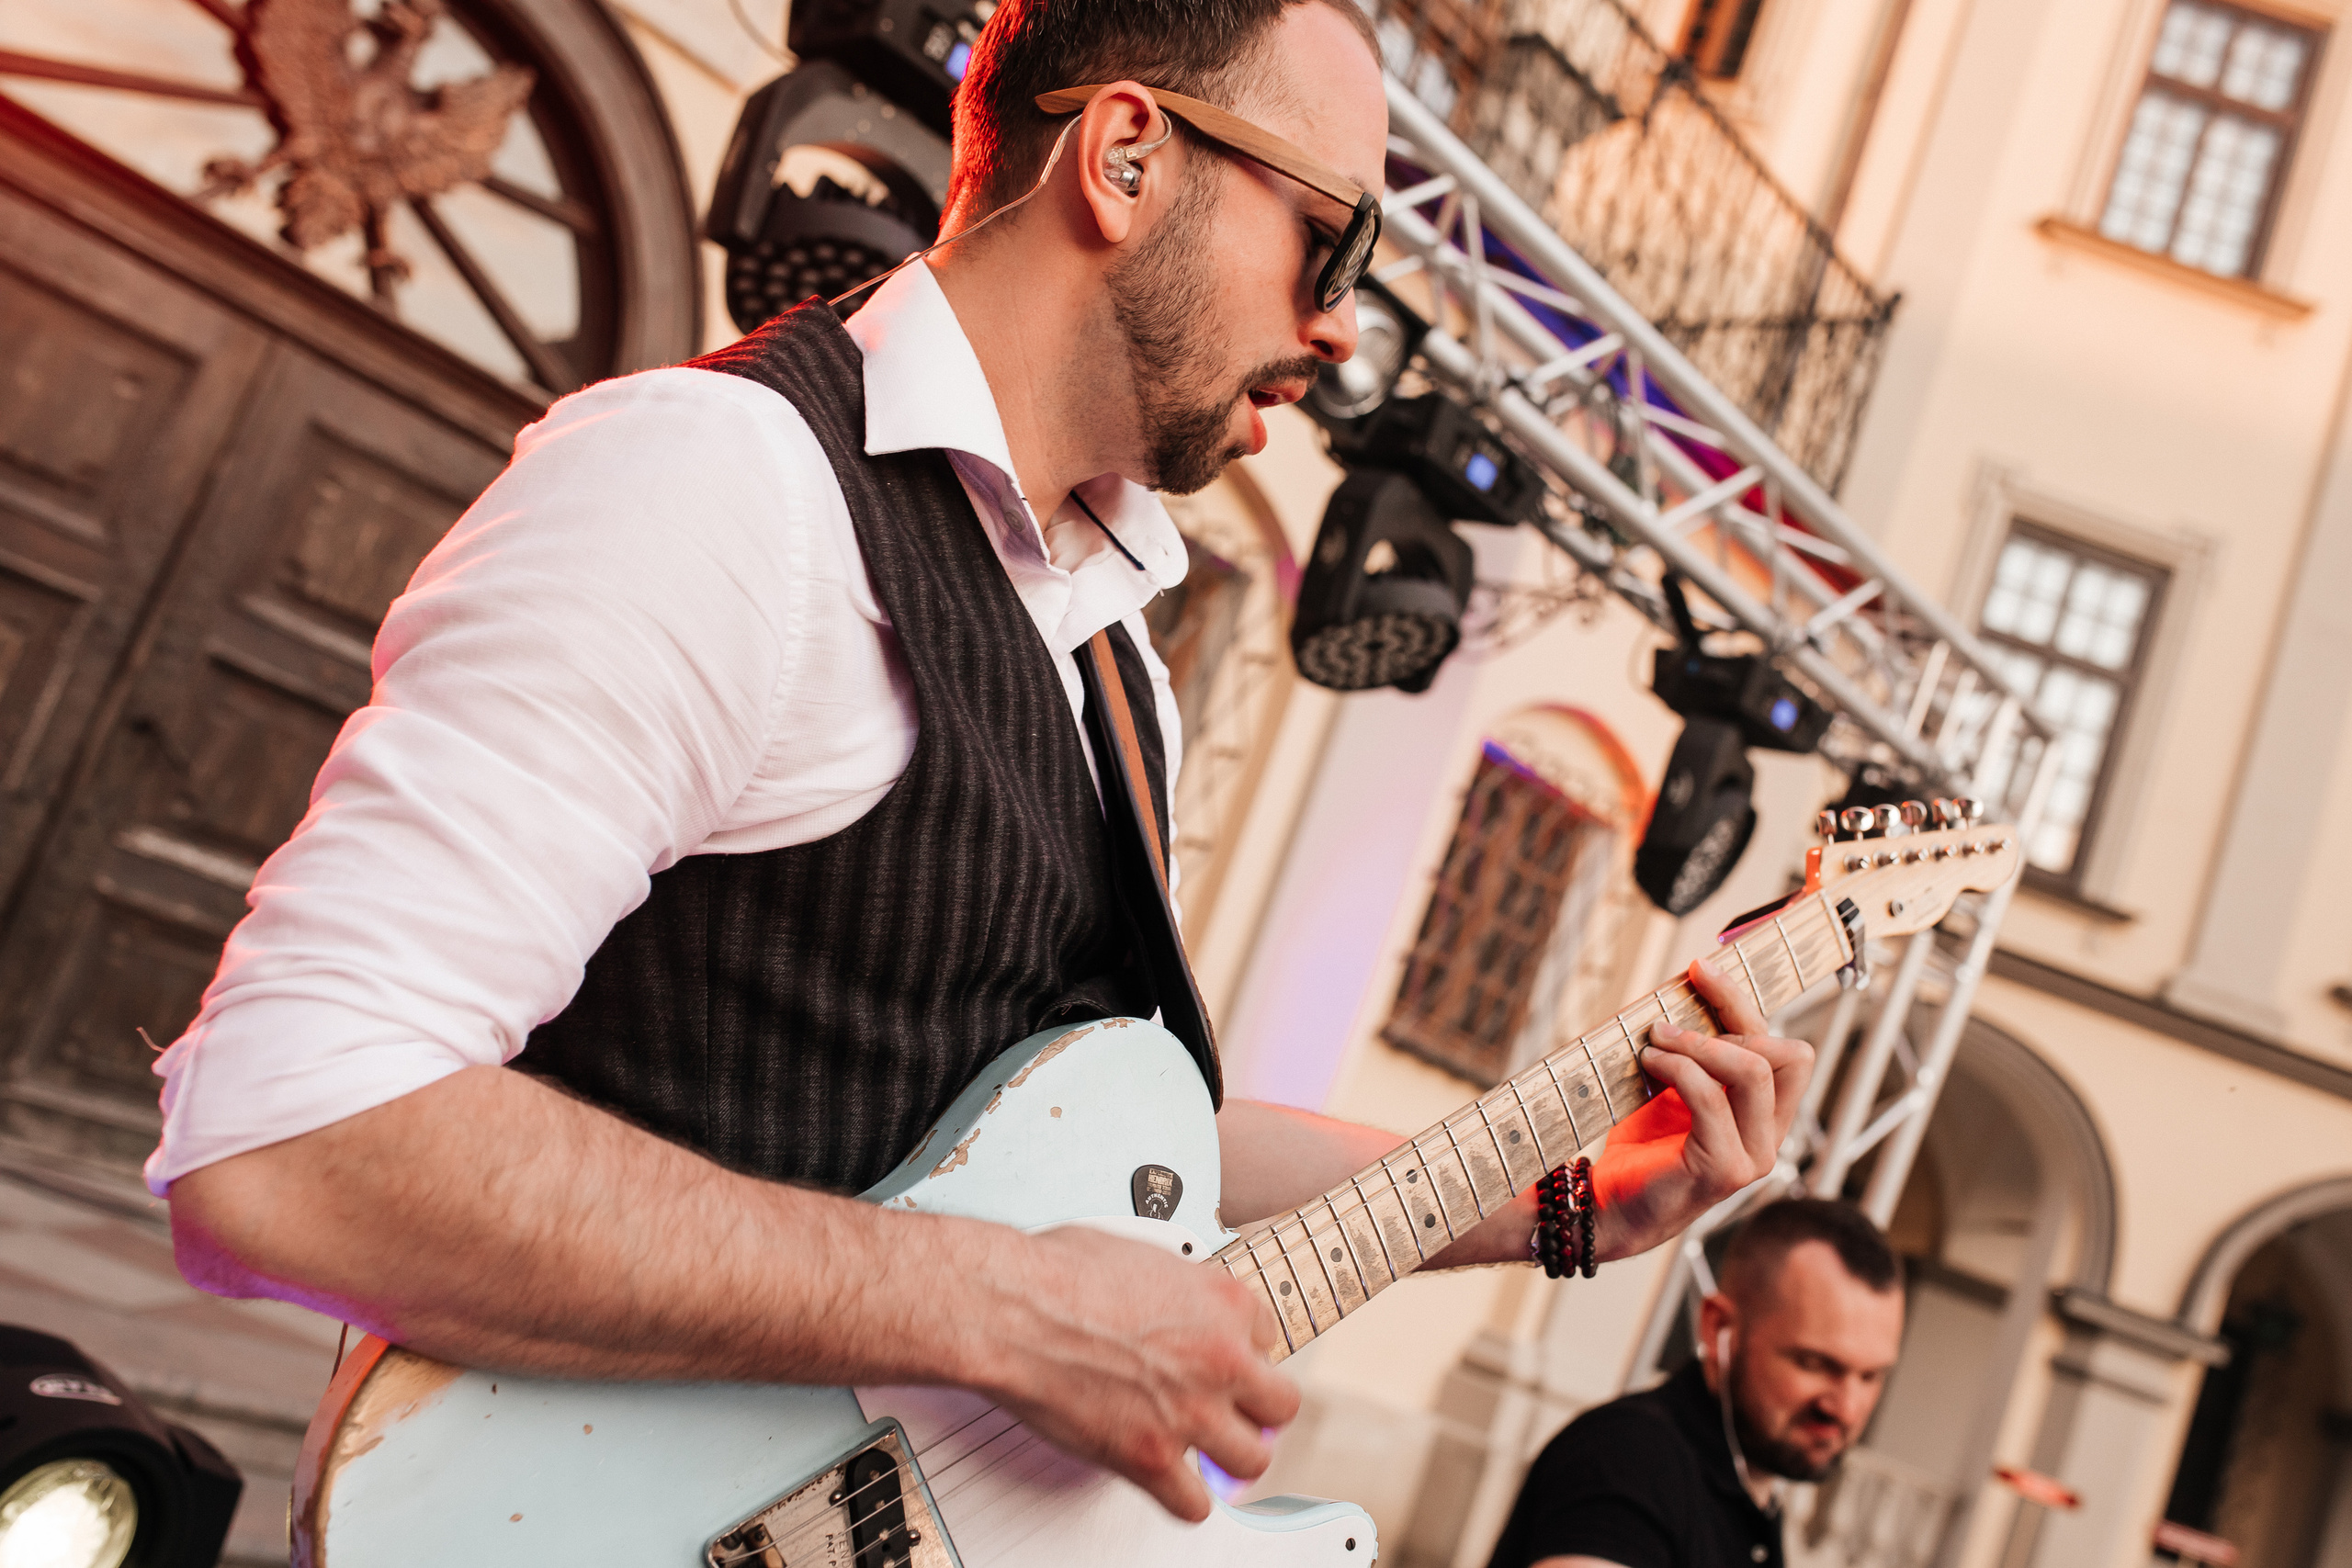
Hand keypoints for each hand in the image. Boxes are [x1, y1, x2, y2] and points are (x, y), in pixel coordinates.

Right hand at [969, 1225, 1299, 1520]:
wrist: (1012, 1308)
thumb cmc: (1057, 1272)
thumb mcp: (1143, 1252)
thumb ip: (1178, 1287)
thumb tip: (1176, 1300)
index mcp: (1221, 1300)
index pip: (1267, 1336)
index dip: (1239, 1349)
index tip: (1220, 1358)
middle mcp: (1219, 1357)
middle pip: (1279, 1404)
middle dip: (1256, 1409)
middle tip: (1232, 1410)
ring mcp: (1190, 1412)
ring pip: (1251, 1460)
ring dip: (1230, 1457)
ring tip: (1208, 1451)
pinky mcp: (1151, 1457)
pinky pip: (1194, 1504)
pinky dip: (1183, 1499)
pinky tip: (1170, 1484)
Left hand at [1590, 959, 1812, 1260]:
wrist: (1606, 1205)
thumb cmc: (1639, 1147)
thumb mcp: (1671, 1086)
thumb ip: (1691, 1051)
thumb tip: (1682, 988)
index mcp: (1765, 1115)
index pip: (1786, 1049)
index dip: (1745, 1003)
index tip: (1701, 968)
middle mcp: (1770, 1137)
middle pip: (1788, 1054)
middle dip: (1733, 1017)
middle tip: (1675, 1014)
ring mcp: (1753, 1156)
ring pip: (1754, 1072)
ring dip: (1700, 1043)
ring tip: (1656, 1039)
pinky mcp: (1723, 1169)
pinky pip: (1712, 1098)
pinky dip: (1679, 1068)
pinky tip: (1650, 1061)